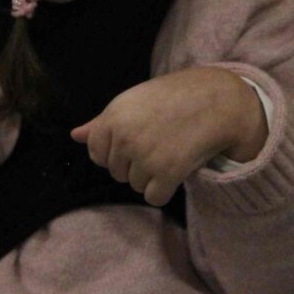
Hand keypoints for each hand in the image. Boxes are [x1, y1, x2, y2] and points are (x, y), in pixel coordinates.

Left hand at [70, 67, 266, 206]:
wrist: (218, 100)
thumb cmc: (175, 97)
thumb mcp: (134, 101)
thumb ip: (103, 122)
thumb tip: (75, 136)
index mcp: (113, 116)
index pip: (97, 154)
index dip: (117, 151)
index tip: (138, 139)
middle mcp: (124, 136)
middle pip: (117, 172)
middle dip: (136, 164)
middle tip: (160, 141)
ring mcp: (144, 156)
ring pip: (136, 185)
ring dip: (153, 176)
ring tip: (172, 150)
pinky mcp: (166, 172)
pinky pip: (154, 197)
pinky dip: (166, 188)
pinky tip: (179, 167)